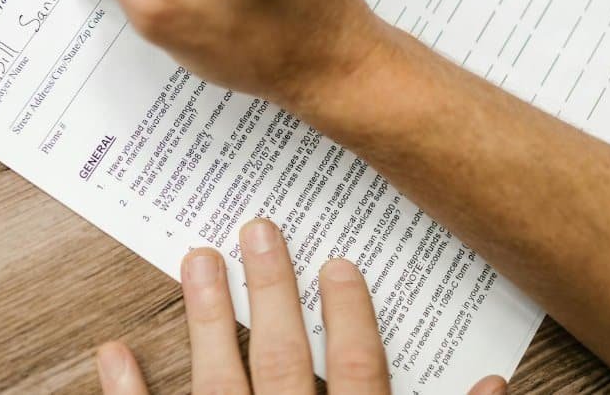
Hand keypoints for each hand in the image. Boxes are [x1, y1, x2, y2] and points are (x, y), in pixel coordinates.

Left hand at [95, 218, 508, 394]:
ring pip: (217, 385)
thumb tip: (497, 387)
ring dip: (205, 320)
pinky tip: (113, 352)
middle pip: (283, 362)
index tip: (340, 262)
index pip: (361, 376)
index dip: (352, 318)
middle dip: (273, 294)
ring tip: (195, 258)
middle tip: (257, 230)